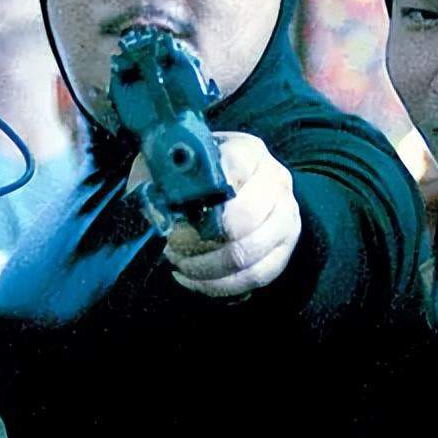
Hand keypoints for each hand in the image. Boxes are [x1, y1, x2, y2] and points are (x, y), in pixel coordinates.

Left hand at [129, 131, 299, 297]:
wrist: (238, 186)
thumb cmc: (196, 173)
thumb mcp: (176, 161)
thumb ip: (162, 174)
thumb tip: (152, 204)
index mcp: (248, 152)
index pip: (230, 171)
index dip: (197, 197)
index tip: (171, 213)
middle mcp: (275, 181)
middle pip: (240, 221)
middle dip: (196, 240)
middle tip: (170, 244)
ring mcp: (286, 217)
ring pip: (247, 254)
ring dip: (204, 267)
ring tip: (178, 262)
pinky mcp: (285, 249)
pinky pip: (255, 277)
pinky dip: (219, 285)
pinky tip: (191, 279)